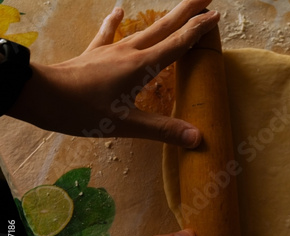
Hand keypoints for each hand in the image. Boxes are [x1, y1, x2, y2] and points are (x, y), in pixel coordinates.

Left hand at [8, 0, 220, 147]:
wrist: (41, 95)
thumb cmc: (83, 110)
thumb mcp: (125, 124)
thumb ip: (162, 129)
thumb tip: (197, 137)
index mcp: (142, 67)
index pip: (178, 43)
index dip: (198, 29)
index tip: (216, 15)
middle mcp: (130, 52)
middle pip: (165, 27)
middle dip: (188, 12)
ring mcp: (111, 50)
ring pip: (144, 29)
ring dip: (164, 18)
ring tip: (177, 8)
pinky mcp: (95, 53)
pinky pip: (109, 34)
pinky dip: (116, 22)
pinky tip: (120, 10)